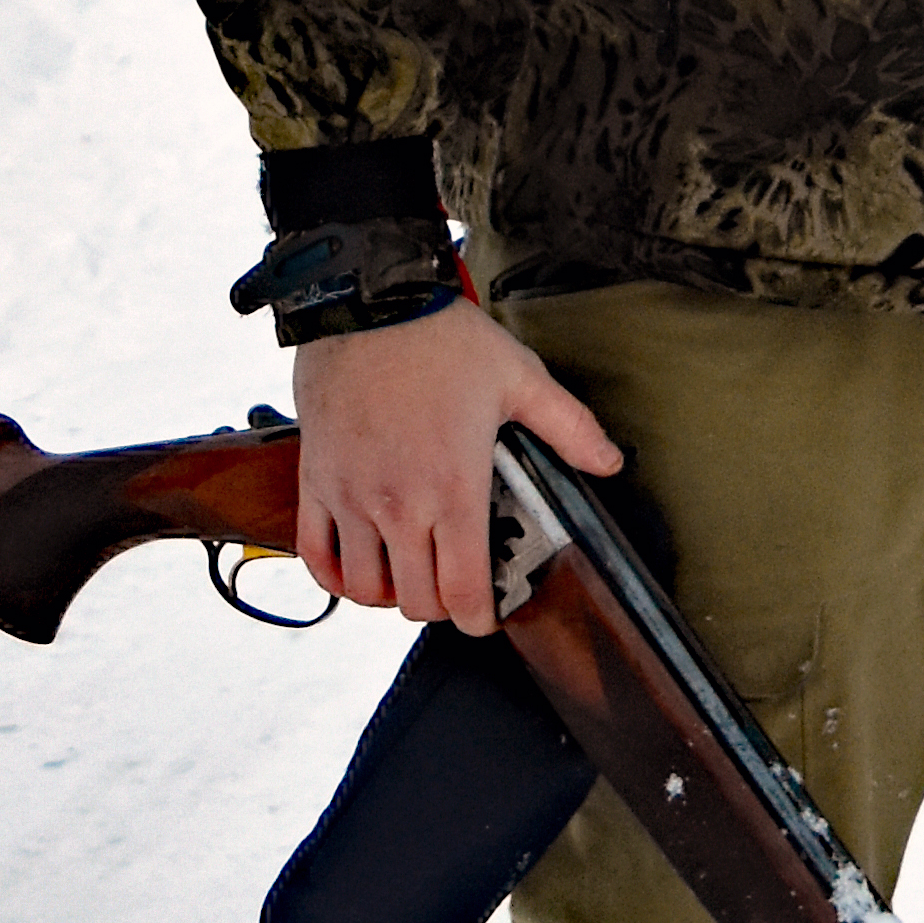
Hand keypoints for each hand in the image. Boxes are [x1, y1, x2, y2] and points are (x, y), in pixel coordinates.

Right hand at [294, 295, 620, 627]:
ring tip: (410, 575)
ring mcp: (352, 497)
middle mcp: (399, 505)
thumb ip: (569, 427)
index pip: (464, 593)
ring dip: (389, 595)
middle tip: (456, 587)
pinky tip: (357, 567)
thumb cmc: (441, 339)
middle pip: (416, 601)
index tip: (488, 614)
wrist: (367, 302)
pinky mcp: (316, 481)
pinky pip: (314, 555)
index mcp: (454, 489)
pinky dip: (334, 576)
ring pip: (364, 589)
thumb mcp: (520, 378)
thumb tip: (609, 463)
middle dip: (442, 606)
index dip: (479, 620)